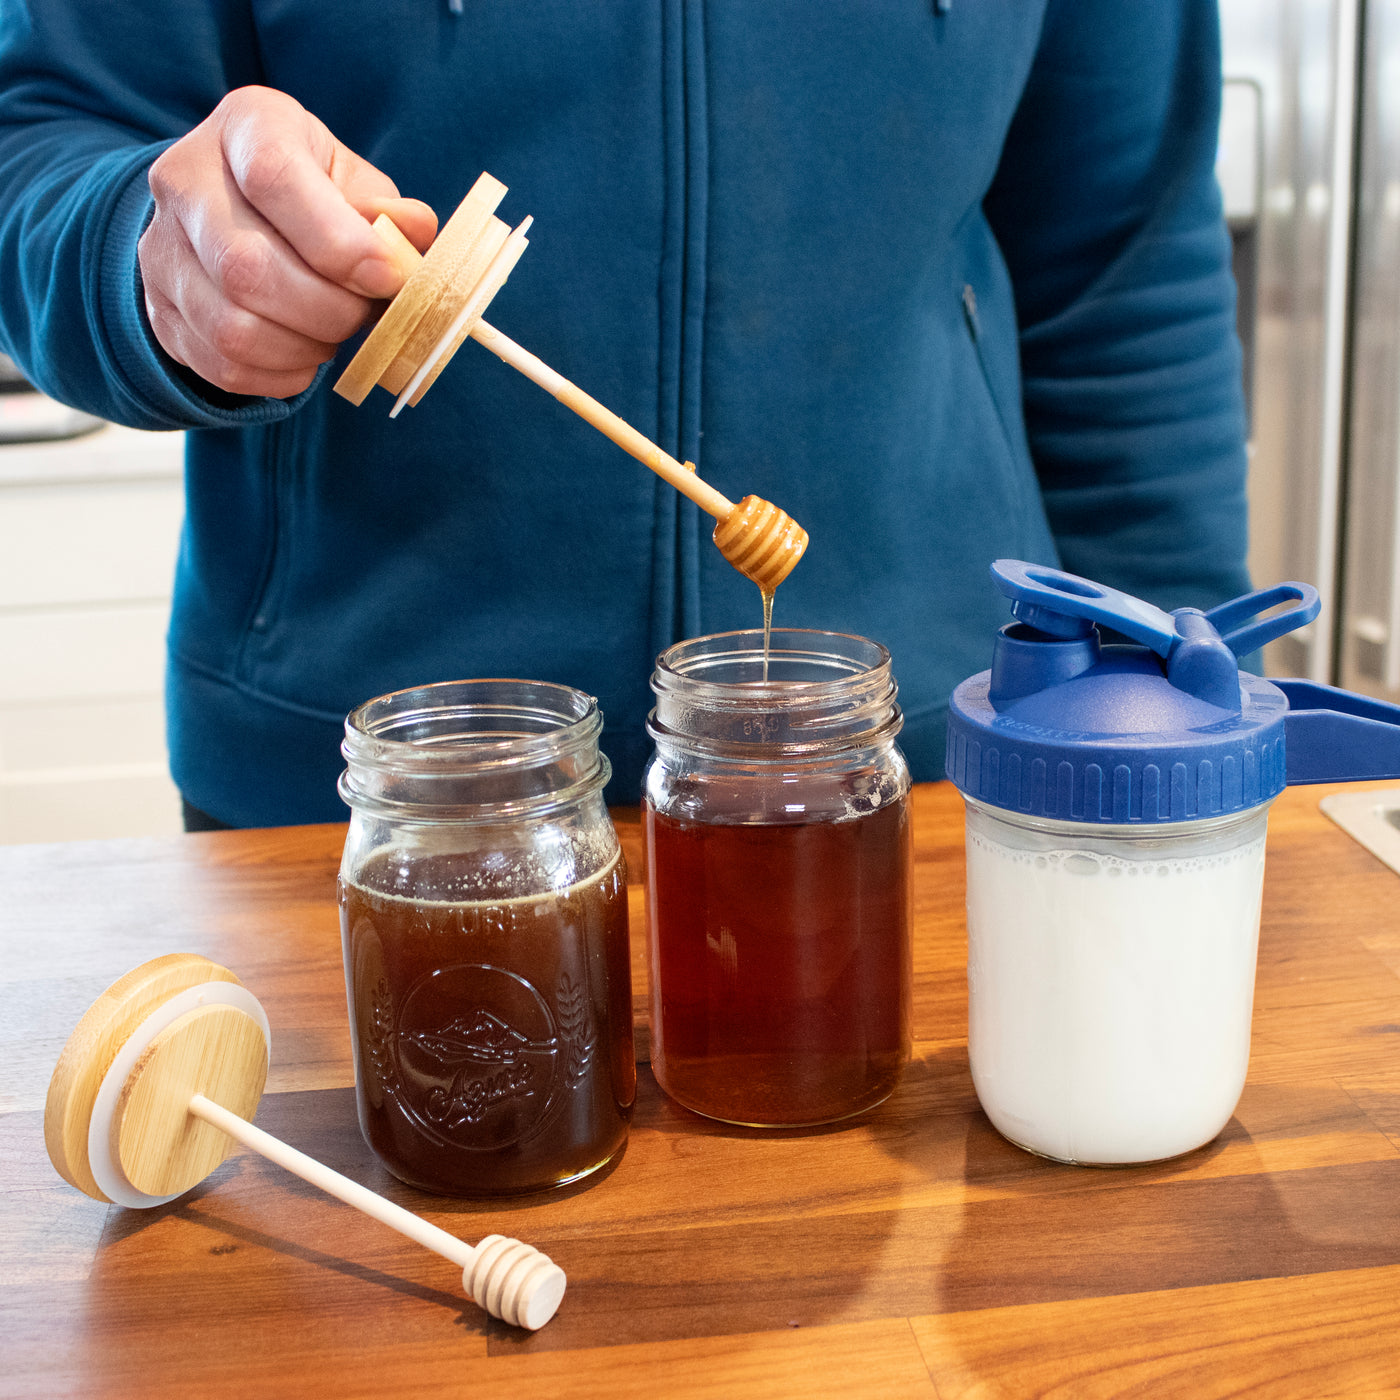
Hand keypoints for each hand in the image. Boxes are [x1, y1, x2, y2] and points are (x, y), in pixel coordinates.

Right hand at [138, 86, 436, 398]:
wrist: (238, 214)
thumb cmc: (315, 197)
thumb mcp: (355, 183)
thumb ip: (389, 215)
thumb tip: (409, 245)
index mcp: (245, 126)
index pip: (273, 178)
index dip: (339, 242)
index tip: (387, 278)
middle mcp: (185, 182)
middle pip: (249, 268)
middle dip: (329, 310)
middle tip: (363, 314)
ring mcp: (162, 251)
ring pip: (233, 329)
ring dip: (305, 347)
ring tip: (332, 332)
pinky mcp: (161, 312)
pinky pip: (225, 366)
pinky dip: (281, 375)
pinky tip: (304, 354)